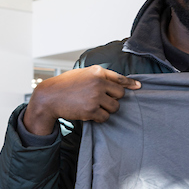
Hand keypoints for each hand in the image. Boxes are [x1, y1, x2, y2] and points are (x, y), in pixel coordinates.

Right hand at [23, 65, 141, 135]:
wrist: (49, 97)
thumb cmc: (65, 85)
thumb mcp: (83, 74)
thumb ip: (99, 76)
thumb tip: (116, 82)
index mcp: (97, 71)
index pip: (119, 78)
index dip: (130, 83)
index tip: (138, 86)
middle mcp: (98, 83)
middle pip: (120, 94)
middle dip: (113, 99)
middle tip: (101, 100)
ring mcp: (95, 97)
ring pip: (114, 107)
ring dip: (107, 109)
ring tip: (93, 106)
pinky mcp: (91, 110)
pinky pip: (105, 117)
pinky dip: (99, 117)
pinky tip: (89, 113)